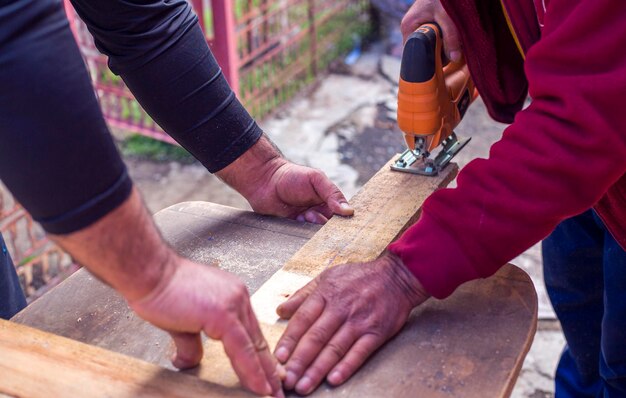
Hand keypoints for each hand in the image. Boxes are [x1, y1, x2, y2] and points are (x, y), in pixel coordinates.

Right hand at [129, 258, 283, 396]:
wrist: (147, 272)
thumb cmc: (160, 290)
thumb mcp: (182, 322)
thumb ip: (191, 342)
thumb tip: (190, 362)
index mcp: (232, 295)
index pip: (251, 332)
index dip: (261, 356)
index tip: (271, 373)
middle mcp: (238, 297)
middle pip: (258, 339)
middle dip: (269, 367)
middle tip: (279, 388)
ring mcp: (233, 304)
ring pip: (254, 345)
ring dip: (265, 373)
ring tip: (273, 393)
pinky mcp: (224, 314)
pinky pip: (242, 348)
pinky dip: (251, 370)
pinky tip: (259, 386)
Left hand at [217, 134, 353, 223]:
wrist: (264, 180)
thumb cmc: (292, 176)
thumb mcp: (316, 180)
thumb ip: (332, 194)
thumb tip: (349, 211)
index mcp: (328, 202)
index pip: (342, 217)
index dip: (342, 222)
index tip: (338, 223)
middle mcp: (319, 213)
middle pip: (329, 229)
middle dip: (323, 226)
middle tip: (312, 215)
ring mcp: (305, 222)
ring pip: (315, 235)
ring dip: (310, 228)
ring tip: (302, 215)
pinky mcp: (292, 229)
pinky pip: (300, 238)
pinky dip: (299, 235)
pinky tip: (295, 222)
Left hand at [273, 252, 429, 394]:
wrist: (396, 277)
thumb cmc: (359, 277)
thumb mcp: (328, 276)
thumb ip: (303, 294)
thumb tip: (281, 309)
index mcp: (326, 293)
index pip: (303, 319)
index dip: (289, 340)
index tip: (278, 357)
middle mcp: (341, 308)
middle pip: (316, 337)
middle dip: (299, 361)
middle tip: (286, 380)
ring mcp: (359, 322)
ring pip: (335, 348)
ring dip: (317, 369)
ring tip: (304, 386)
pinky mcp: (377, 333)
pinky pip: (359, 352)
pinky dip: (346, 366)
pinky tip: (334, 379)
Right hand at [401, 0, 460, 61]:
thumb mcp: (447, 17)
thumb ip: (451, 38)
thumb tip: (454, 58)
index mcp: (408, 27)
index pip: (412, 53)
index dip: (425, 61)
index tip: (438, 66)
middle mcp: (410, 28)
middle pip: (421, 50)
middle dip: (435, 54)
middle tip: (449, 56)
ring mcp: (418, 26)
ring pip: (429, 45)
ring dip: (441, 47)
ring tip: (452, 46)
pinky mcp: (427, 24)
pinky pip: (433, 38)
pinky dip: (443, 40)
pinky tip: (452, 39)